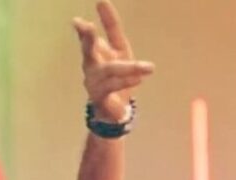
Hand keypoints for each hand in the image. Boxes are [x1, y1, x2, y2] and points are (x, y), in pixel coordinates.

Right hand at [73, 1, 153, 121]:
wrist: (113, 112)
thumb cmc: (116, 78)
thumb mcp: (119, 53)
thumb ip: (113, 32)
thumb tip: (102, 2)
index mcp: (97, 53)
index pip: (95, 35)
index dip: (99, 22)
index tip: (98, 5)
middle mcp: (91, 65)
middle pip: (88, 50)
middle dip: (87, 38)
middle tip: (87, 26)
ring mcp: (93, 82)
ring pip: (109, 71)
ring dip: (129, 68)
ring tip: (148, 67)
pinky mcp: (100, 97)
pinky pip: (112, 87)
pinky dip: (126, 82)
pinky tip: (138, 79)